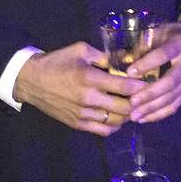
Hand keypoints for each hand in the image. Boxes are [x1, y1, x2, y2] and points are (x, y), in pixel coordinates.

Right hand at [14, 41, 142, 134]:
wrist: (31, 81)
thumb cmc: (57, 62)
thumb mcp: (80, 50)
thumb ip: (104, 56)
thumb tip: (125, 61)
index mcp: (90, 78)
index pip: (125, 86)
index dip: (141, 86)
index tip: (149, 82)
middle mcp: (89, 99)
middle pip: (125, 108)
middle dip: (138, 102)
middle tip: (143, 96)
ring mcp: (83, 114)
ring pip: (116, 121)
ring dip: (128, 115)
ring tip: (130, 106)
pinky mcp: (77, 124)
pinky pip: (103, 131)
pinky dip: (114, 125)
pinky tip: (116, 117)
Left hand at [125, 18, 180, 123]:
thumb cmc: (175, 34)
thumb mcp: (161, 31)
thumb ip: (143, 43)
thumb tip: (117, 57)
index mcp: (180, 44)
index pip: (163, 55)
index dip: (147, 64)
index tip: (129, 72)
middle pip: (170, 82)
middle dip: (150, 94)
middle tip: (131, 102)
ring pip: (173, 97)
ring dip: (152, 108)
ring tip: (134, 116)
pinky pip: (175, 105)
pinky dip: (159, 114)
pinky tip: (145, 118)